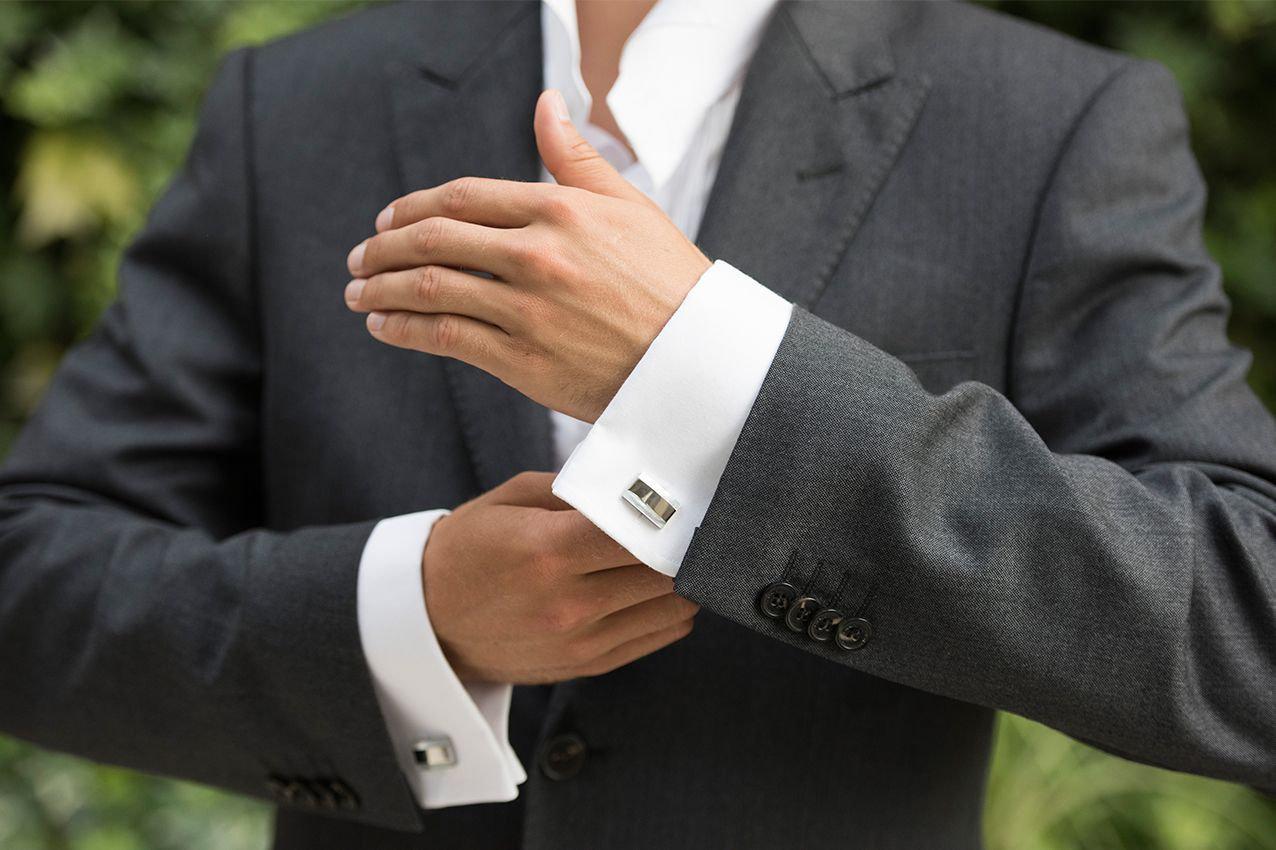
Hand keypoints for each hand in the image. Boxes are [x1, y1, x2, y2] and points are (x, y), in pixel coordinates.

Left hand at [344, 89, 711, 421]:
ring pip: (429, 290)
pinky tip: (384, 326)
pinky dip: (404, 330)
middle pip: (434, 240)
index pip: (463, 198)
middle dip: (383, 247)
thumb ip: (575, 157)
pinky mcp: (524, 362)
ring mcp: (527, 310)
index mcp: (559, 210)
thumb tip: (546, 102)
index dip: (414, 207)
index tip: (389, 218)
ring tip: (357, 292)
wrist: (700, 360)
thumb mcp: (629, 205)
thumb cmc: (670, 280)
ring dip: (379, 289)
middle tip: (358, 255)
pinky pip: (446, 339)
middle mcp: (537, 255)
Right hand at [422, 471, 697, 683]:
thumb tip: (631, 482)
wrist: (426, 621)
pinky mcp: (587, 665)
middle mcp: (569, 601)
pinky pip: (658, 636)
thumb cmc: (468, 549)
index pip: (640, 530)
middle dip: (680, 544)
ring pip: (672, 606)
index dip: (667, 514)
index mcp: (548, 549)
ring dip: (680, 579)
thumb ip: (574, 488)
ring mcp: (581, 640)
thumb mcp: (510, 499)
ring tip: (673, 557)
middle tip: (685, 526)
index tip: (677, 501)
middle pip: (664, 569)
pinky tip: (659, 589)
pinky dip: (670, 611)